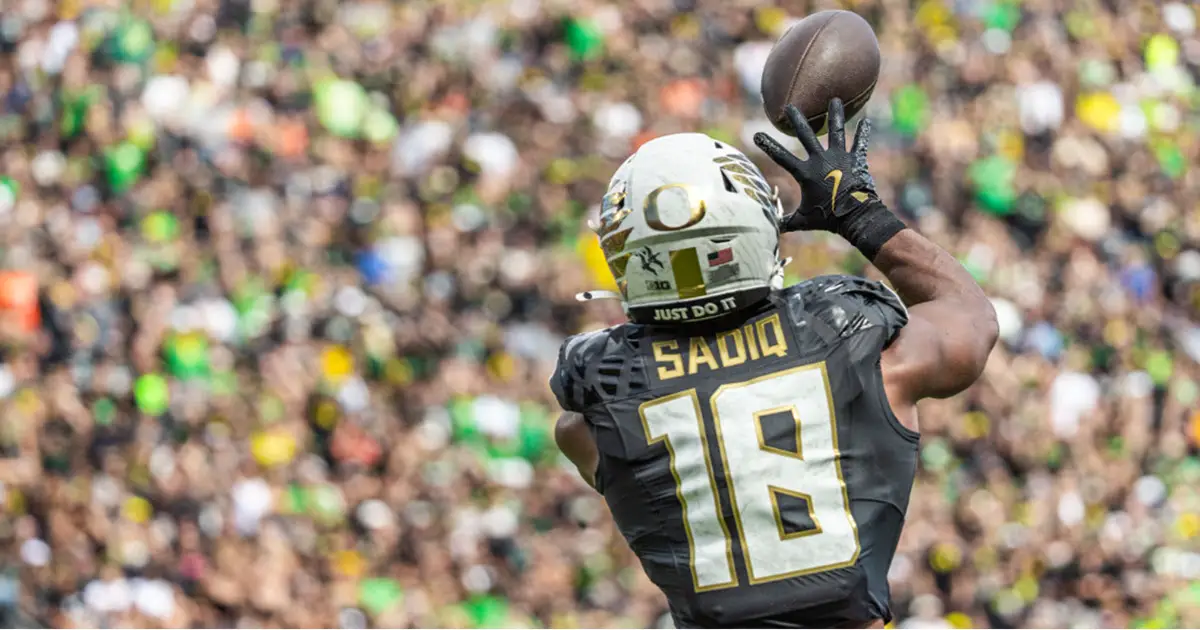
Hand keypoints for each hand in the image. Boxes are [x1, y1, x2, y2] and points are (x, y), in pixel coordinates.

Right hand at [754, 99, 878, 233]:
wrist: (855, 216)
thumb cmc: (828, 219)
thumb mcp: (803, 221)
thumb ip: (785, 222)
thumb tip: (769, 230)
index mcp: (806, 173)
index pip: (782, 157)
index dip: (768, 145)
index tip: (757, 134)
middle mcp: (821, 160)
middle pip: (806, 136)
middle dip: (797, 120)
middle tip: (790, 107)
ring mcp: (839, 158)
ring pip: (836, 131)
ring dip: (835, 115)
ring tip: (835, 99)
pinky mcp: (856, 160)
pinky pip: (859, 144)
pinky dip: (863, 134)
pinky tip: (867, 121)